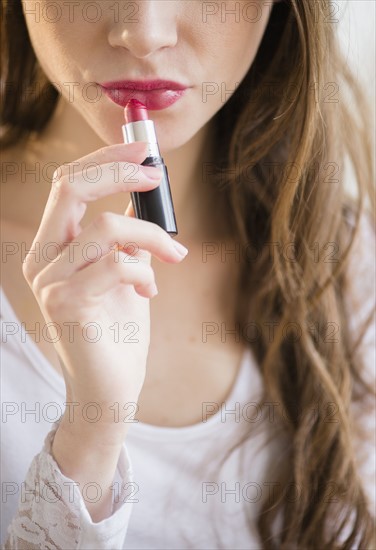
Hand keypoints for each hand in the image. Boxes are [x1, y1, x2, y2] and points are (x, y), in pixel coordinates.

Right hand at [22, 142, 187, 443]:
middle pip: (69, 188)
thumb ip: (127, 235)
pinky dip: (144, 271)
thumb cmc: (119, 329)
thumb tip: (142, 191)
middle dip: (118, 170)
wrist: (111, 387)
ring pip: (104, 229)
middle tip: (156, 175)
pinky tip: (151, 290)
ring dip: (150, 235)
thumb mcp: (125, 271)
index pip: (66, 184)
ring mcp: (48, 283)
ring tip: (173, 256)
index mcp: (51, 247)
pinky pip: (115, 265)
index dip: (104, 158)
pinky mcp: (65, 305)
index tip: (143, 149)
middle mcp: (40, 260)